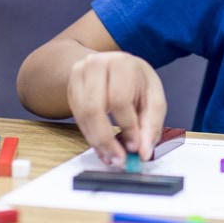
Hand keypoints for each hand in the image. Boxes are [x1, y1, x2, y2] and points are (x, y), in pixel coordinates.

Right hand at [68, 51, 164, 165]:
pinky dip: (90, 136)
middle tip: (118, 158)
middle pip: (93, 108)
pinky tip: (102, 145)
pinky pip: (78, 118)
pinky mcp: (71, 89)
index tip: (135, 147)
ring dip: (97, 142)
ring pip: (83, 116)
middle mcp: (96, 65)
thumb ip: (151, 124)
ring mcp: (80, 76)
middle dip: (106, 140)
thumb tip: (143, 152)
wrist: (113, 65)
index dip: (127, 126)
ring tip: (111, 156)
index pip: (119, 99)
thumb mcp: (153, 96)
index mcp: (121, 64)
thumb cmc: (136, 80)